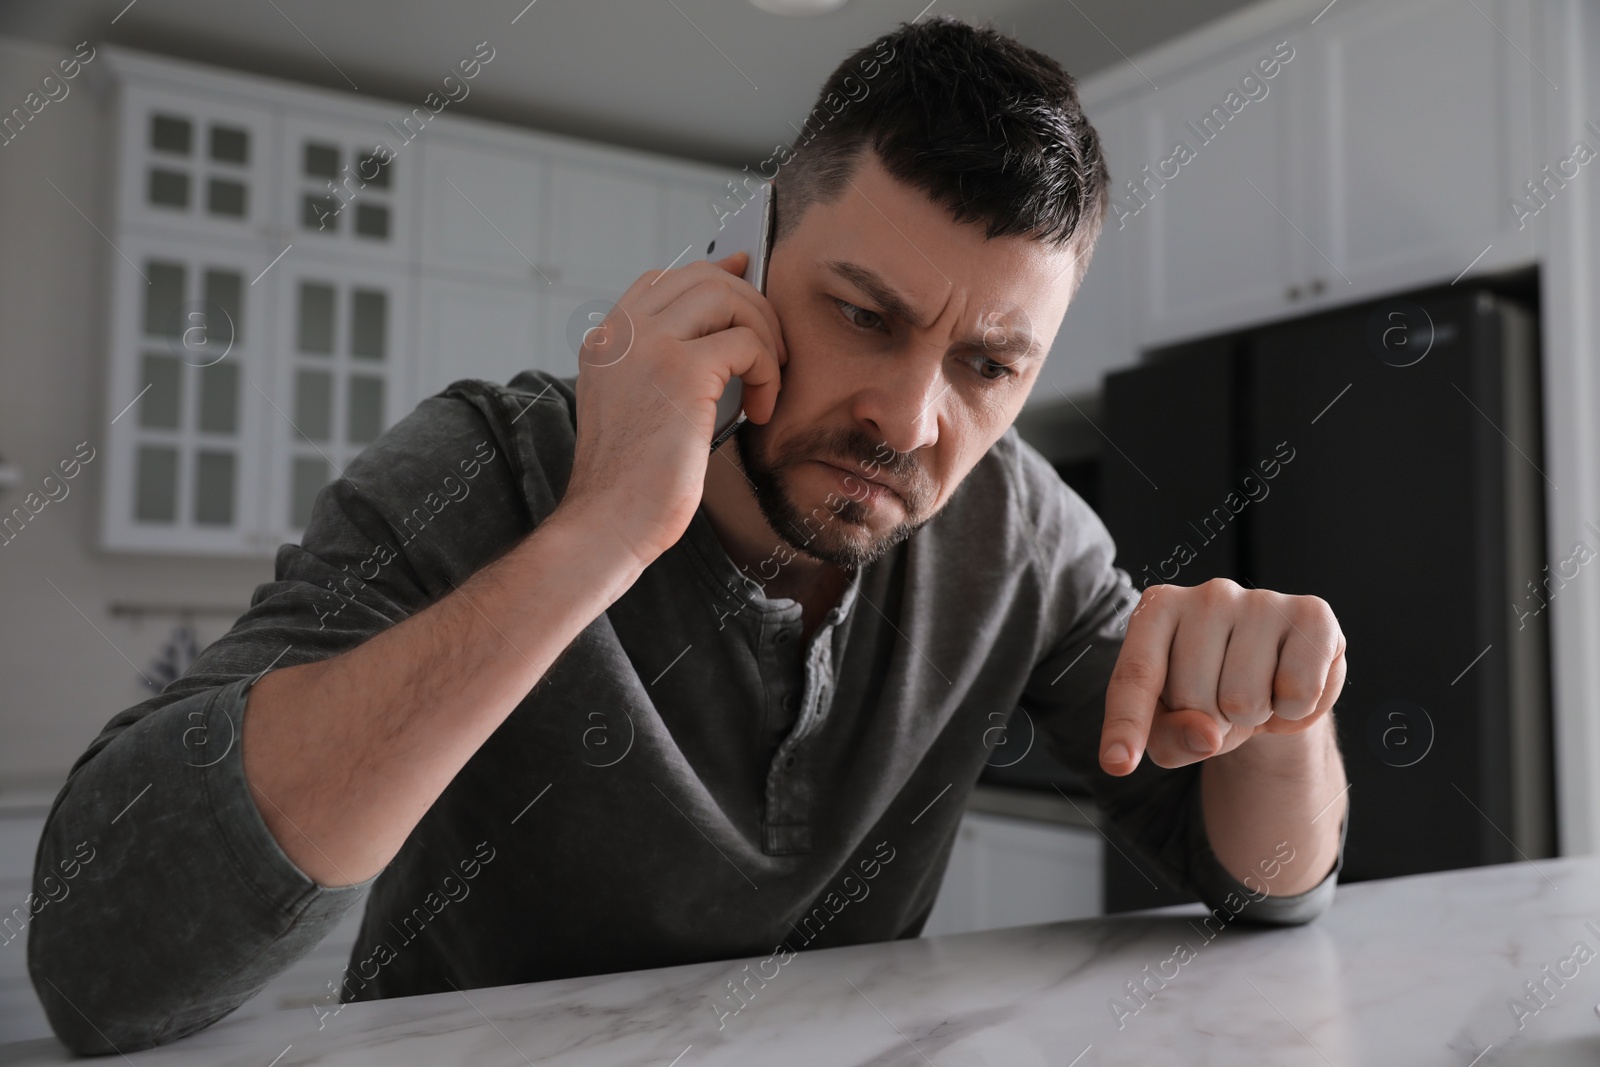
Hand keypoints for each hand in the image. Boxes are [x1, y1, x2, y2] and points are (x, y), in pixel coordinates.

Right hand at [559, 250, 786, 568]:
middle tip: (772, 354)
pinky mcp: (681, 370)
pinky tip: (761, 410)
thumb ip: (666, 364)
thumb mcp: (640, 407)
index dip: (715, 279)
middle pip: (703, 278)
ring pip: (727, 297)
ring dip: (764, 335)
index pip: (664, 279)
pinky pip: (747, 342)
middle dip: (752, 308)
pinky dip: (767, 372)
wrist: (609, 521)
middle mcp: (621, 333)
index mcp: (606, 341)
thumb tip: (714, 337)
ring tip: (768, 381)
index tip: (749, 295)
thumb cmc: (633, 480)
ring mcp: (648, 346)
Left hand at [1099, 577, 1345, 774]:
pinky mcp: (1312, 615)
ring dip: (1253, 716)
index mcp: (1158, 609)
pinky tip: (1289, 683)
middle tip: (1223, 702)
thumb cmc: (1208, 695)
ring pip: (1244, 699)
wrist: (1275, 679)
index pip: (1136, 675)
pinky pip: (1297, 692)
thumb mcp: (1172, 726)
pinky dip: (1294, 709)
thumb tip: (1205, 734)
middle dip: (1210, 722)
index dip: (1126, 725)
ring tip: (1257, 690)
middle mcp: (1207, 594)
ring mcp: (1261, 600)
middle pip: (1193, 698)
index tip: (1117, 763)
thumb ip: (1171, 738)